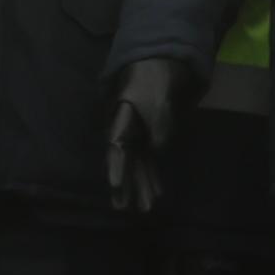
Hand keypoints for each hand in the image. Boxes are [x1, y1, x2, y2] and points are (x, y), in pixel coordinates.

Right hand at [105, 54, 196, 218]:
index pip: (117, 148)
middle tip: (124, 208)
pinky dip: (152, 175)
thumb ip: (159, 127)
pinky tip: (157, 191)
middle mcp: (126, 132)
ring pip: (137, 165)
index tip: (115, 185)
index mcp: (122, 121)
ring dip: (141, 185)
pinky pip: (148, 161)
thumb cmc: (153, 82)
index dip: (116, 167)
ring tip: (145, 207)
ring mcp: (137, 136)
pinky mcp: (148, 138)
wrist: (158, 66)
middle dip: (126, 186)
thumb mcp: (158, 103)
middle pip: (124, 163)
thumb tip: (157, 149)